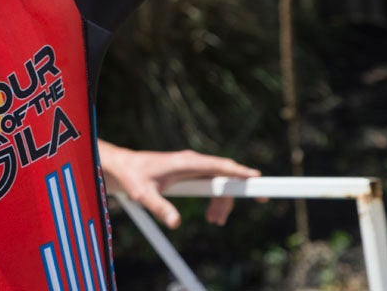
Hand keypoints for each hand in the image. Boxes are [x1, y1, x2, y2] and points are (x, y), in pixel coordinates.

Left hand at [98, 141, 260, 228]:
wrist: (123, 167)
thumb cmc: (132, 177)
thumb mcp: (143, 195)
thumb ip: (159, 208)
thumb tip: (175, 224)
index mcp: (186, 162)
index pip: (220, 165)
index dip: (240, 172)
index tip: (257, 178)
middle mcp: (192, 161)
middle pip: (225, 175)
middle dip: (239, 191)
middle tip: (263, 200)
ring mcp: (192, 166)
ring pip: (218, 182)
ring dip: (223, 202)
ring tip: (216, 221)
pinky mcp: (189, 172)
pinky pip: (211, 184)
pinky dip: (215, 199)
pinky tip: (212, 215)